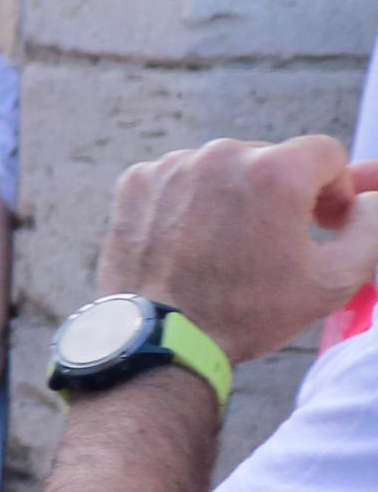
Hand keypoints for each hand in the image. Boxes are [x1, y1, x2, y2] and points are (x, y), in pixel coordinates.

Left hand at [94, 133, 377, 361]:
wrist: (164, 338)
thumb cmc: (251, 312)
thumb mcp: (335, 279)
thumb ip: (370, 228)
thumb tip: (369, 200)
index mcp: (275, 171)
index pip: (325, 153)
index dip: (333, 190)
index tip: (321, 223)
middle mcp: (221, 155)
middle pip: (272, 158)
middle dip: (282, 192)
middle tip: (273, 239)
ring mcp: (173, 165)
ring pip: (224, 167)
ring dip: (235, 195)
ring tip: (229, 244)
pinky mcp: (136, 181)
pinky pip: (180, 178)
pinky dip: (190, 201)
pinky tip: (191, 240)